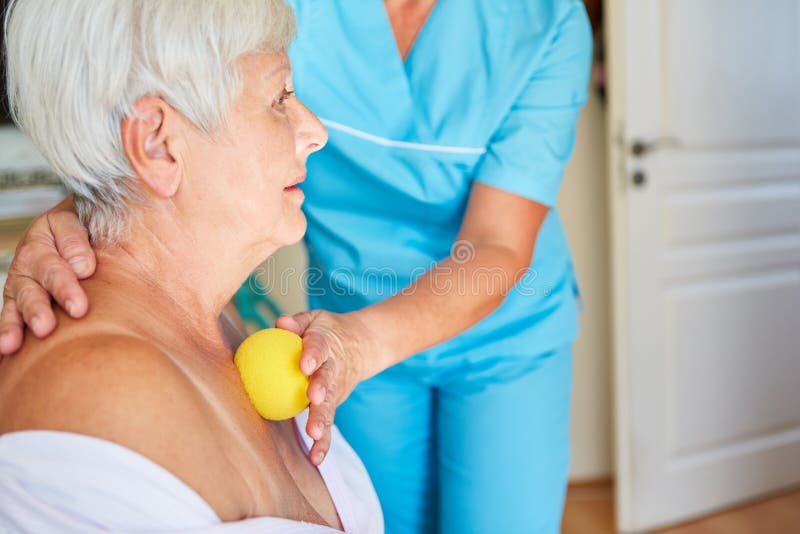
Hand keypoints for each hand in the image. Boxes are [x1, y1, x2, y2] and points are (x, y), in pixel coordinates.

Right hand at [0, 197, 95, 355]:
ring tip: (12, 346)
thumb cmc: (83, 225)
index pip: (53, 267)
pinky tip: (5, 356)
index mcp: (41, 243)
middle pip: (31, 291)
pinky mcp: (18, 304)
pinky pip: (9, 320)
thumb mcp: (76, 222)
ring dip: (13, 327)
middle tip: (46, 328)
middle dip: (38, 311)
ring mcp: (20, 287)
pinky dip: (6, 335)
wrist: (72, 226)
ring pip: (15, 308)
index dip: (64, 287)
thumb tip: (82, 268)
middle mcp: (26, 266)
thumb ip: (75, 241)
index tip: (79, 308)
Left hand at [275, 310, 379, 465]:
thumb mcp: (314, 320)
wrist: (361, 345)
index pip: (320, 347)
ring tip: (314, 434)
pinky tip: (315, 459)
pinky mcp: (335, 403)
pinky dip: (324, 442)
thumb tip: (279, 323)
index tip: (305, 364)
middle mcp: (334, 368)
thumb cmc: (326, 331)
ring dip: (323, 419)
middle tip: (314, 399)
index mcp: (327, 344)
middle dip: (323, 389)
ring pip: (330, 405)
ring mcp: (337, 389)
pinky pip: (329, 424)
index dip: (313, 354)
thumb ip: (296, 322)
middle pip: (328, 379)